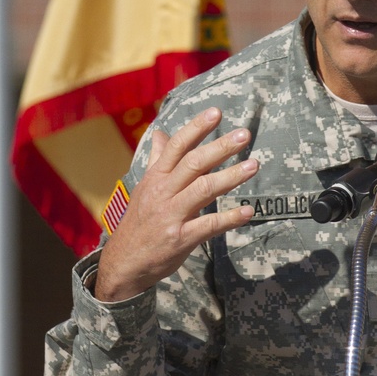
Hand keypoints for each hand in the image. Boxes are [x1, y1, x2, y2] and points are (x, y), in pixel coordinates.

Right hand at [94, 106, 257, 301]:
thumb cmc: (138, 222)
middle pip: (194, 163)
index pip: (177, 146)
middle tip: (244, 134)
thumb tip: (160, 132)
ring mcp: (172, 216)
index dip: (196, 128)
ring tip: (253, 165)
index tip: (216, 112)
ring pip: (204, 189)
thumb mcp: (144, 187)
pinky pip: (209, 225)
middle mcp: (163, 192)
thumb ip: (156, 159)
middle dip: (220, 147)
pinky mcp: (181, 239)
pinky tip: (248, 211)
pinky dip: (230, 218)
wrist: (123, 263)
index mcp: (155, 177)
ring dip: (231, 176)